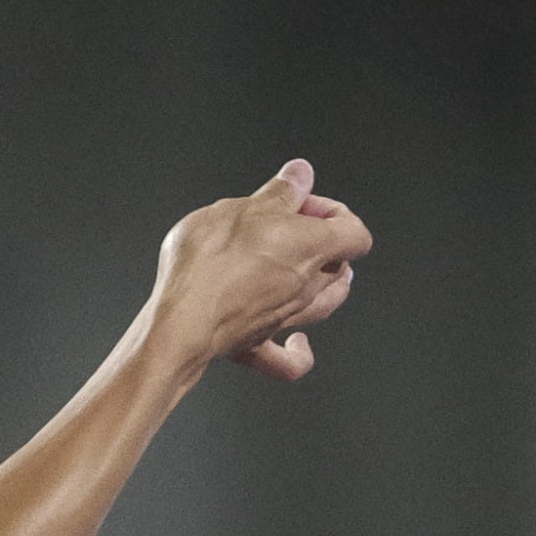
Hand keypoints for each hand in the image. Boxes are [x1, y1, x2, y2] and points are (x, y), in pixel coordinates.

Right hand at [148, 161, 368, 380]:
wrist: (181, 319)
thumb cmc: (209, 263)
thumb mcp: (241, 207)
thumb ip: (278, 192)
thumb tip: (300, 175)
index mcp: (312, 246)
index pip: (354, 230)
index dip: (334, 212)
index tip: (300, 204)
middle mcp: (307, 286)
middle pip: (341, 266)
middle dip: (322, 243)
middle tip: (289, 228)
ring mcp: (285, 318)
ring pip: (325, 304)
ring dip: (322, 284)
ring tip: (304, 270)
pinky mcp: (257, 343)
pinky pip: (287, 360)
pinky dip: (296, 352)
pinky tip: (297, 342)